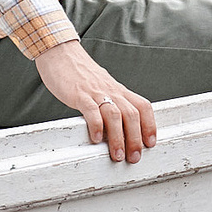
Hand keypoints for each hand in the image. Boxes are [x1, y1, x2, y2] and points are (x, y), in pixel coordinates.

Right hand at [33, 42, 157, 162]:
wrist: (61, 53)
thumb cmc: (81, 74)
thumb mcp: (103, 87)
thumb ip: (112, 103)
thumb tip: (120, 126)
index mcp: (119, 90)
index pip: (143, 106)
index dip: (150, 125)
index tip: (150, 143)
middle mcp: (111, 91)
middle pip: (132, 115)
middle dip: (135, 139)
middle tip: (134, 157)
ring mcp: (96, 92)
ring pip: (115, 115)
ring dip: (118, 138)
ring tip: (117, 154)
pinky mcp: (79, 94)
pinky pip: (91, 110)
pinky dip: (96, 125)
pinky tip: (96, 138)